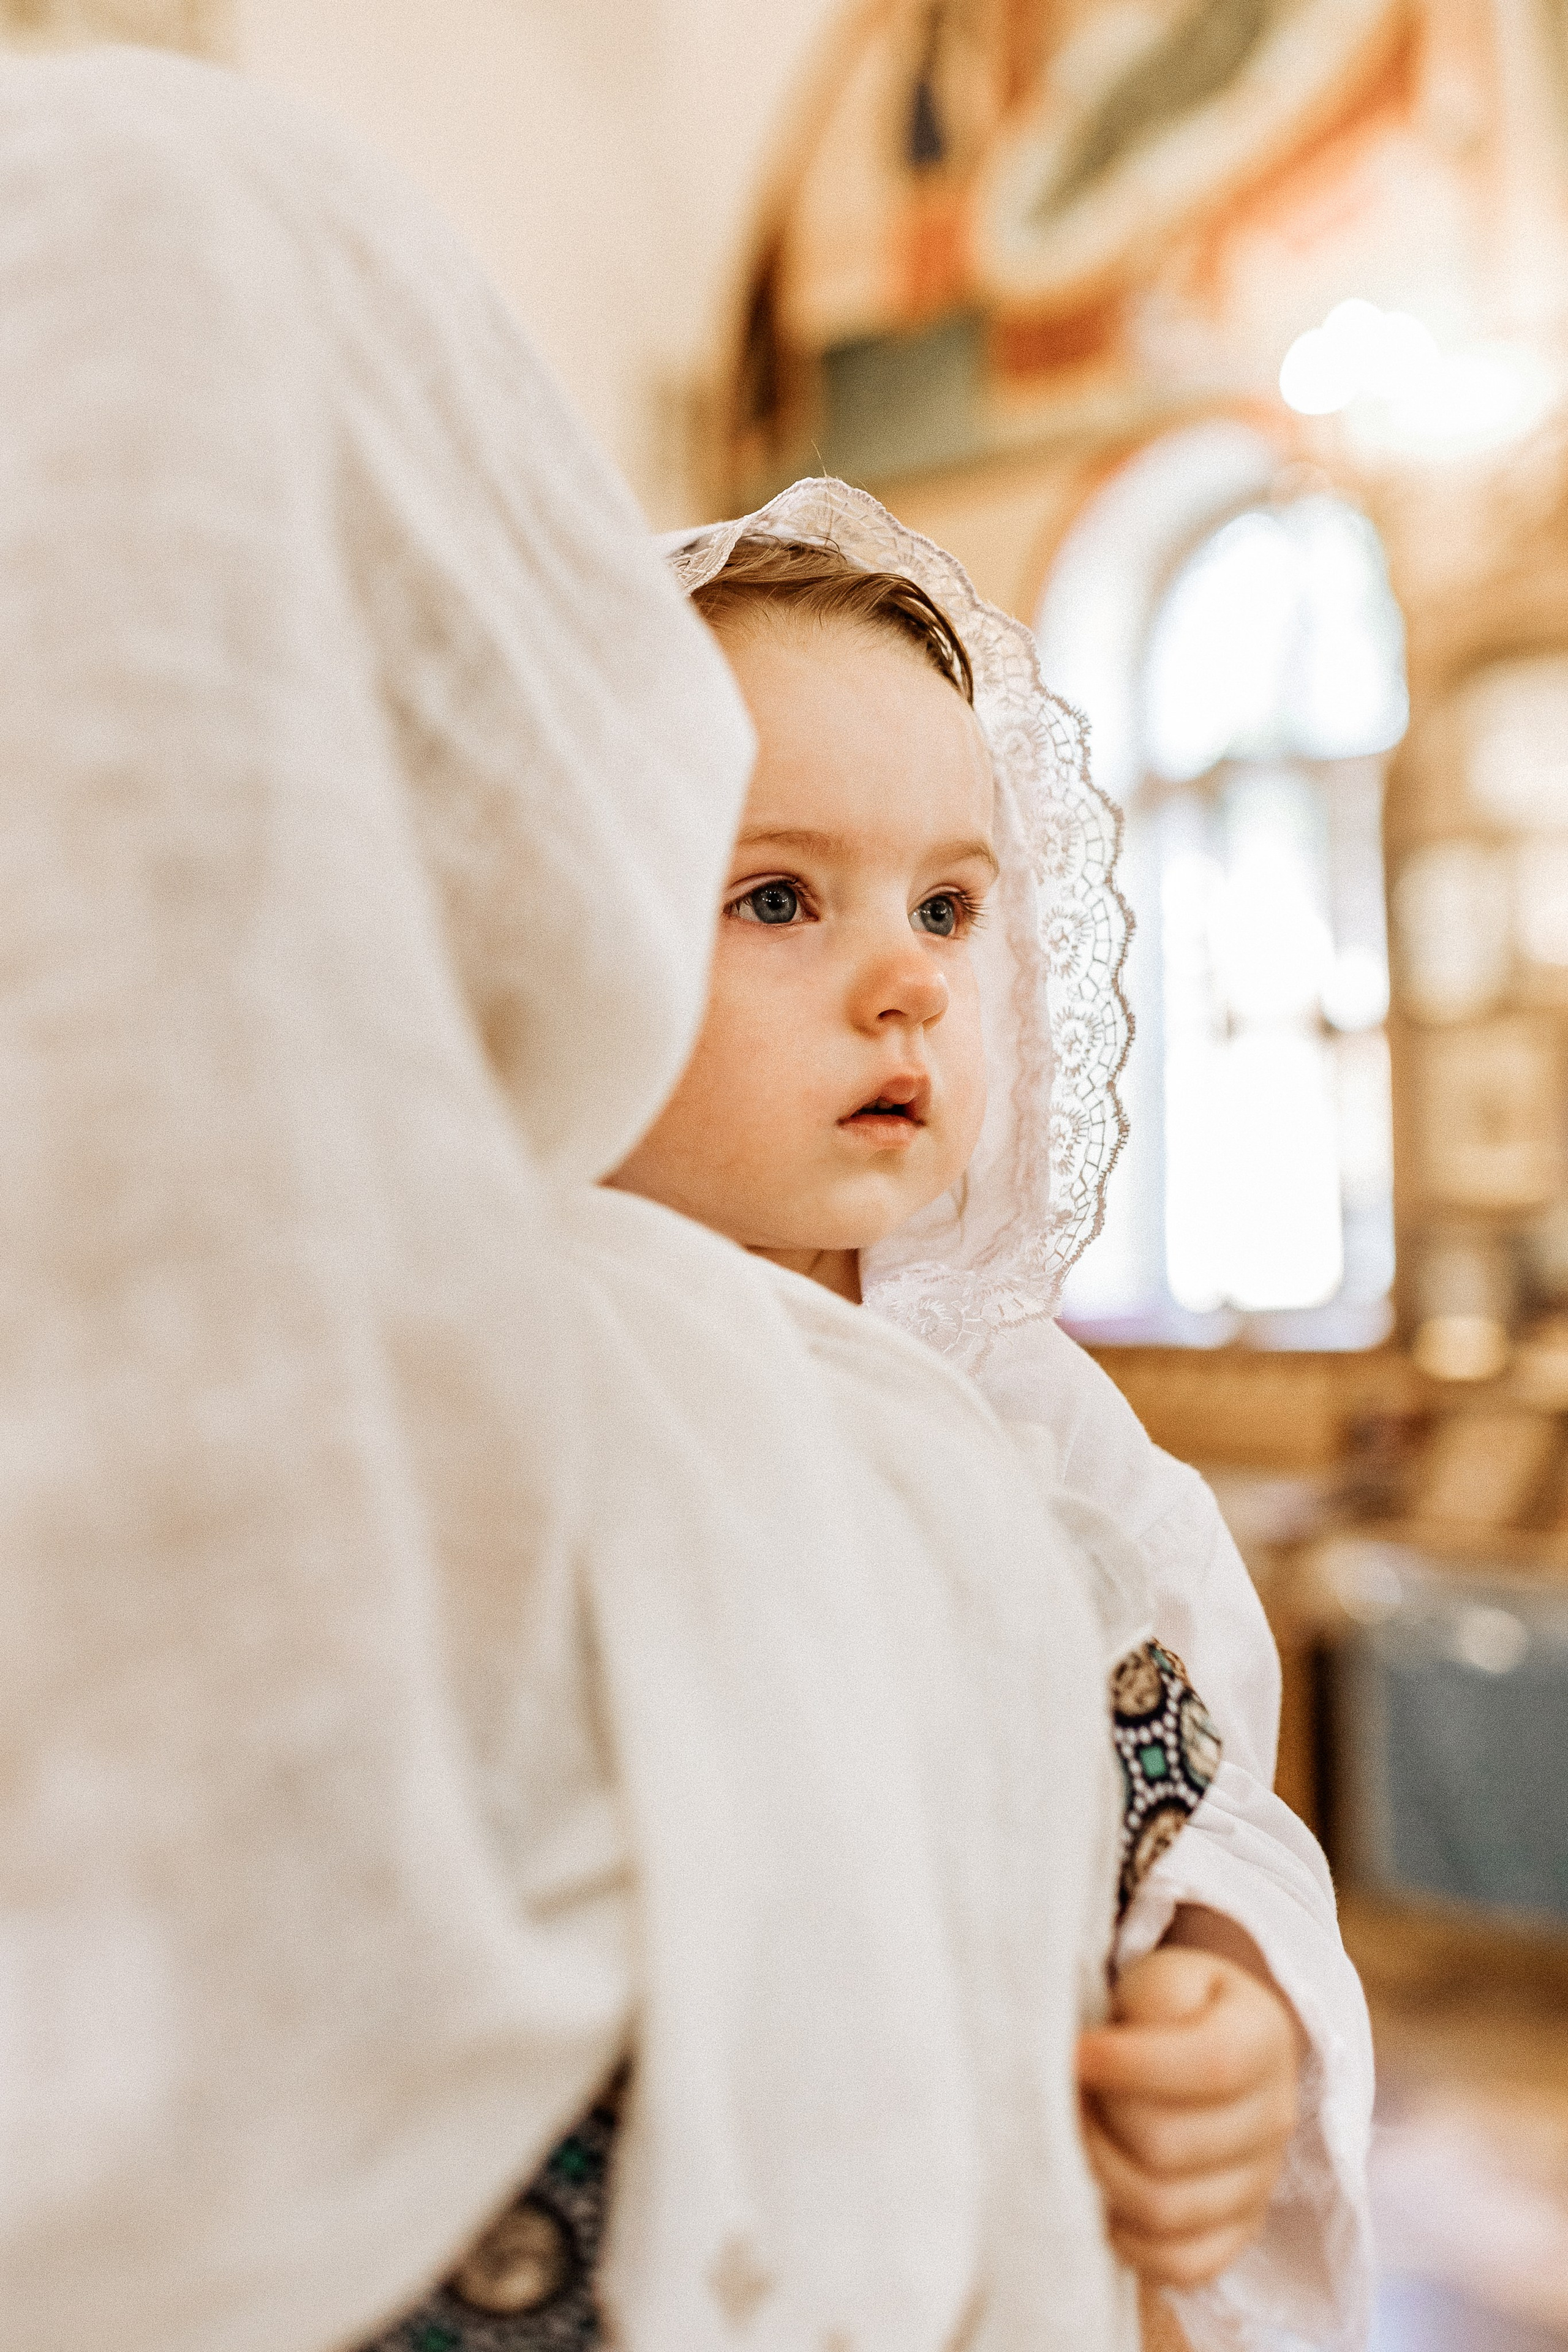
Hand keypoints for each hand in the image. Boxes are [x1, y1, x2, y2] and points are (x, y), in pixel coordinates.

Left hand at [1076, 1930, 1301, 2289]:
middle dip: (1099, 2118)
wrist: (1205, 2041)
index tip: (1075, 2052)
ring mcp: (1258, 2186)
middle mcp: (1273, 2119)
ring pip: (1164, 2208)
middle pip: (1169, 2144)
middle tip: (1064, 2093)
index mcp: (1261, 2041)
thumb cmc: (1171, 2007)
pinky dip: (1128, 2238)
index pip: (1211, 2065)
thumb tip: (1110, 2052)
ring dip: (1099, 2171)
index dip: (1131, 2064)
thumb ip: (1151, 1999)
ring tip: (1075, 2135)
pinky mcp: (1235, 2235)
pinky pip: (1181, 2265)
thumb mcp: (1164, 1977)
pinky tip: (1100, 2193)